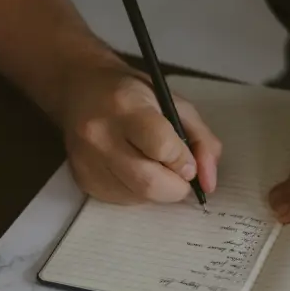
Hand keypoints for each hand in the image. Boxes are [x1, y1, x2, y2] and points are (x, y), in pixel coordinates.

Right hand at [60, 66, 221, 203]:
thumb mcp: (175, 103)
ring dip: (159, 190)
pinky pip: (123, 200)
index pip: (162, 147)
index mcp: (125, 106)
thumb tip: (209, 183)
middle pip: (149, 183)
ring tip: (155, 166)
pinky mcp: (83, 180)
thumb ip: (201, 141)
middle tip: (179, 173)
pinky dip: (140, 192)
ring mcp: (88, 161)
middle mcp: (100, 135)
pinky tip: (135, 170)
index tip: (187, 160)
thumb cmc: (134, 94)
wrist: (81, 90)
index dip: (183, 160)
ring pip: (138, 197)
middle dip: (176, 186)